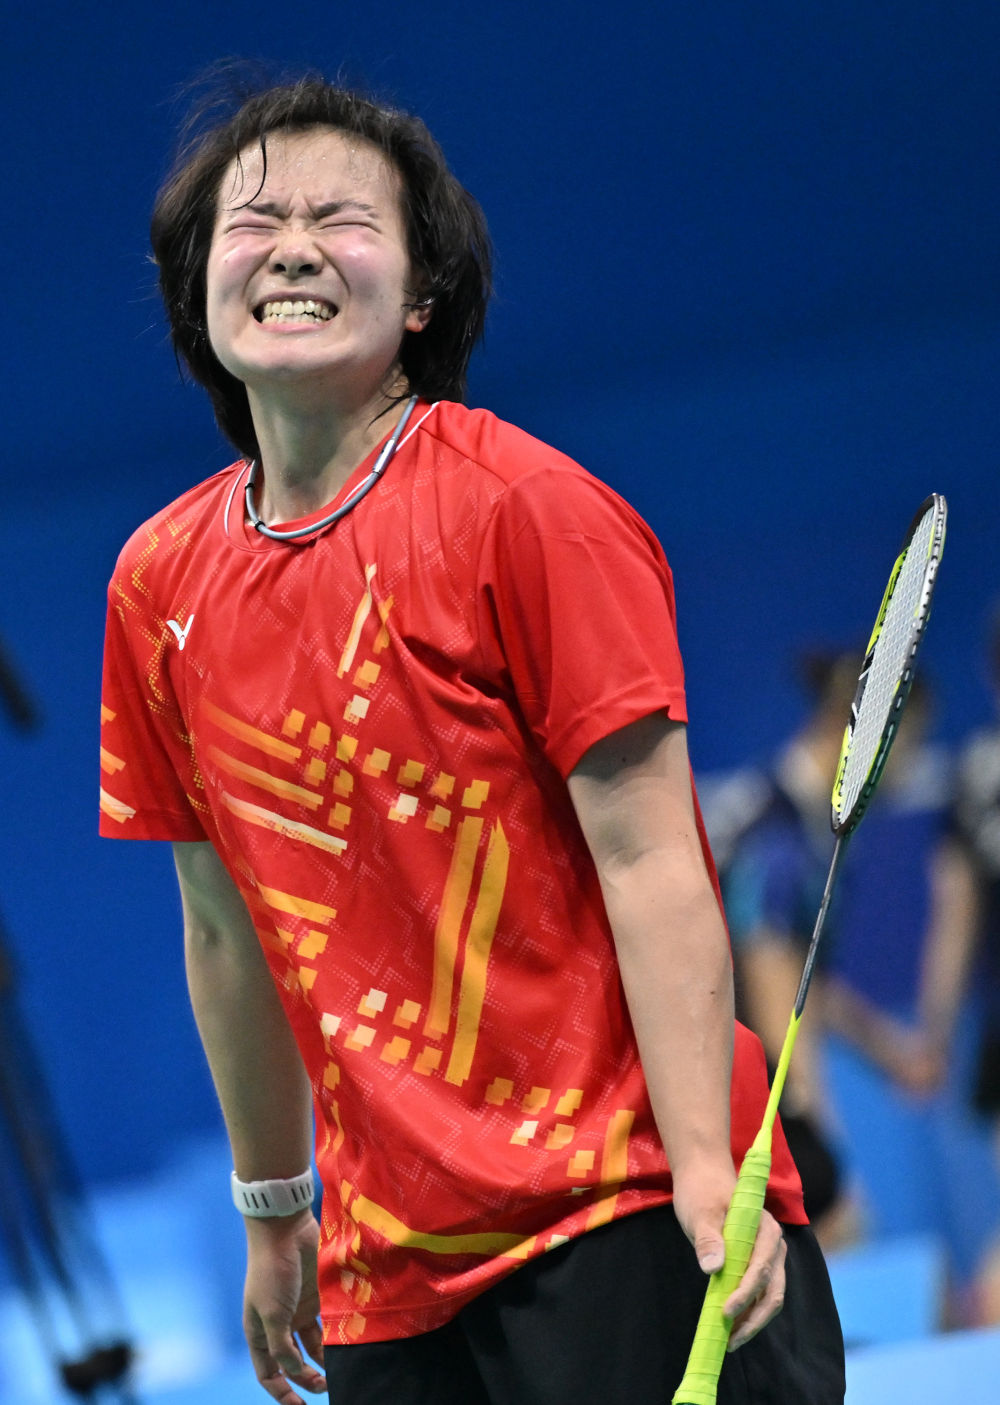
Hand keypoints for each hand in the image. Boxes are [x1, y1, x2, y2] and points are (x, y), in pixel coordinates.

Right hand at [243, 1211, 326, 1403]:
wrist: (285, 1229)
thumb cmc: (272, 1272)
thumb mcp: (272, 1315)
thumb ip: (282, 1348)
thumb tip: (296, 1371)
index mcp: (259, 1333)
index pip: (268, 1373)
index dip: (281, 1393)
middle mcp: (278, 1325)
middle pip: (292, 1363)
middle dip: (307, 1378)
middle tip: (327, 1387)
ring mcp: (298, 1311)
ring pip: (312, 1347)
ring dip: (323, 1361)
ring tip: (339, 1370)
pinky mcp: (316, 1297)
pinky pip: (325, 1325)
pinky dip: (333, 1338)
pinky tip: (346, 1346)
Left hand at [672, 1160, 786, 1350]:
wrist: (704, 1178)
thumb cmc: (701, 1192)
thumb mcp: (699, 1212)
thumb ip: (707, 1238)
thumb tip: (713, 1268)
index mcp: (765, 1228)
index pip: (761, 1267)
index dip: (745, 1293)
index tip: (725, 1312)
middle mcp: (774, 1245)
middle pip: (773, 1289)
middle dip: (754, 1318)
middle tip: (730, 1341)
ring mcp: (769, 1256)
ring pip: (770, 1296)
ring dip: (753, 1320)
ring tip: (730, 1341)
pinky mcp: (759, 1264)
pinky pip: (761, 1293)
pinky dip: (749, 1311)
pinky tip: (732, 1326)